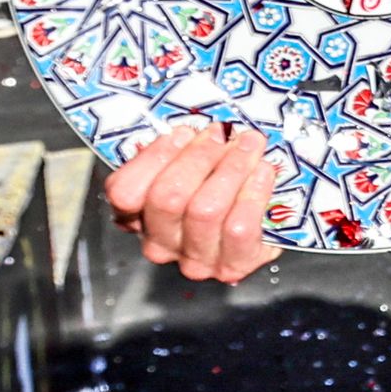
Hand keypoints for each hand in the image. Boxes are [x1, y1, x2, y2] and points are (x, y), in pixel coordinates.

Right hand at [105, 121, 281, 282]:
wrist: (266, 225)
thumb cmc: (220, 185)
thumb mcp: (190, 166)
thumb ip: (179, 150)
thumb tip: (192, 126)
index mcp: (137, 216)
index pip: (124, 192)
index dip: (154, 158)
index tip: (183, 132)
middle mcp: (160, 242)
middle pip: (167, 197)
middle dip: (200, 156)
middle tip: (223, 132)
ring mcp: (195, 259)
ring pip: (204, 210)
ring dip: (231, 169)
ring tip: (249, 145)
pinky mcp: (232, 266)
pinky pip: (238, 228)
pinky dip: (253, 193)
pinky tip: (263, 172)